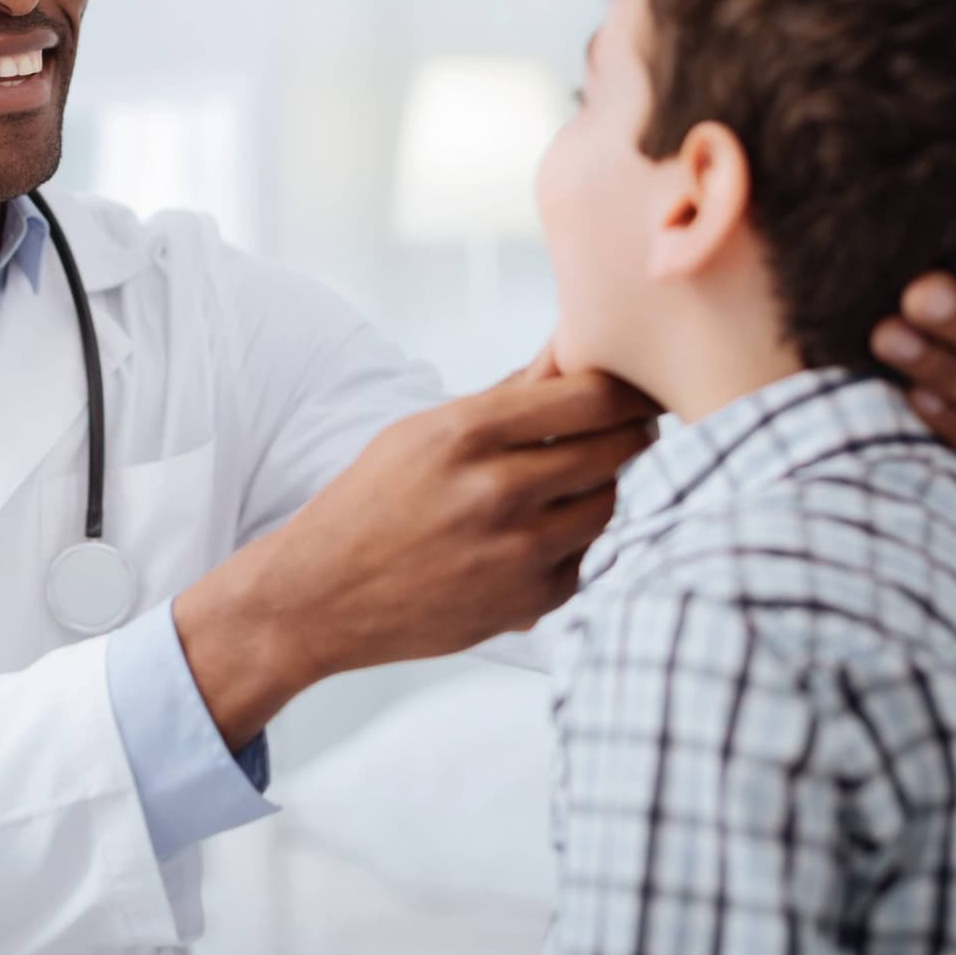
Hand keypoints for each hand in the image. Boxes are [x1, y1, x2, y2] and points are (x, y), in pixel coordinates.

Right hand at [175, 368, 657, 747]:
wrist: (319, 595)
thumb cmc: (371, 503)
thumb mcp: (424, 431)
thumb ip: (506, 397)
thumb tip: (570, 353)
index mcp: (468, 432)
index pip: (595, 395)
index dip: (629, 389)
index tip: (635, 391)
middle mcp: (497, 489)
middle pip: (620, 447)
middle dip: (632, 436)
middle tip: (629, 433)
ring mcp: (518, 550)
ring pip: (616, 503)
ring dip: (614, 489)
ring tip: (588, 482)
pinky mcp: (530, 601)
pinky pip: (594, 556)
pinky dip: (585, 542)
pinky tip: (554, 533)